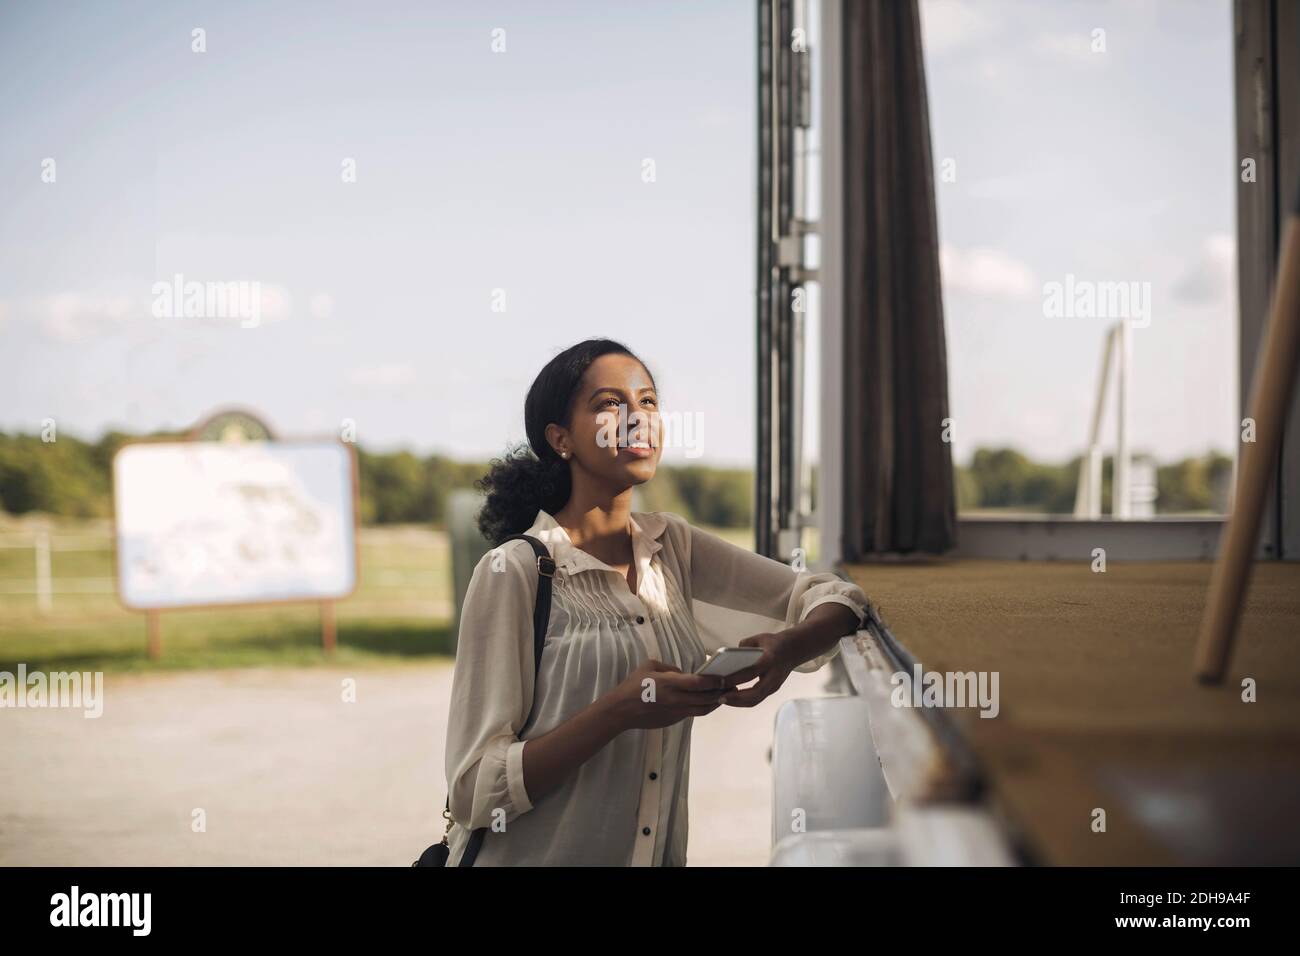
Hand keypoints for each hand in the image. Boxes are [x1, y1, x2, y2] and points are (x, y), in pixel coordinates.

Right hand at [606, 658, 725, 730]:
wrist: (621, 711)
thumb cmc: (633, 685)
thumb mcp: (649, 666)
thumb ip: (669, 668)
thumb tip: (683, 673)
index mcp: (670, 684)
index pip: (698, 683)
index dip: (714, 681)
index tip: (726, 677)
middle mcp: (677, 699)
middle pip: (705, 698)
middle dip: (721, 692)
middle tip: (733, 685)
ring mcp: (677, 712)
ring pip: (703, 709)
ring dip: (716, 702)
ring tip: (725, 695)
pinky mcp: (674, 720)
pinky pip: (693, 713)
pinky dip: (703, 707)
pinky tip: (708, 701)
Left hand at [718, 633, 796, 707]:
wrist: (794, 649)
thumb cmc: (773, 643)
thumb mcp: (759, 639)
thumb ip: (744, 645)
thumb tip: (729, 656)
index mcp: (770, 660)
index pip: (751, 672)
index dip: (735, 678)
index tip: (720, 681)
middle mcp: (774, 675)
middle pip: (756, 693)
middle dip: (737, 698)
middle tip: (720, 698)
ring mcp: (775, 685)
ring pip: (756, 700)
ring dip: (738, 703)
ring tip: (722, 699)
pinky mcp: (773, 689)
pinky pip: (757, 699)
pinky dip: (743, 700)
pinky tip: (731, 697)